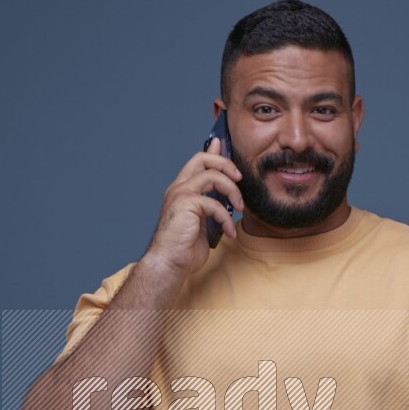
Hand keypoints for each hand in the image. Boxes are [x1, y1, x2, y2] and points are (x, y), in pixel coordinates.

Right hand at [143, 134, 243, 279]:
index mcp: (181, 191)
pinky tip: (229, 232)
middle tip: (239, 178)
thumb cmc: (184, 248)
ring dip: (232, 191)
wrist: (169, 264)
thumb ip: (211, 205)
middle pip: (202, 159)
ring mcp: (181, 194)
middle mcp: (179, 188)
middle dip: (225, 163)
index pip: (197, 162)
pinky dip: (227, 218)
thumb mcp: (203, 222)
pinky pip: (215, 203)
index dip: (212, 152)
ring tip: (239, 208)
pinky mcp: (186, 204)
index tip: (222, 145)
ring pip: (212, 176)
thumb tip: (223, 197)